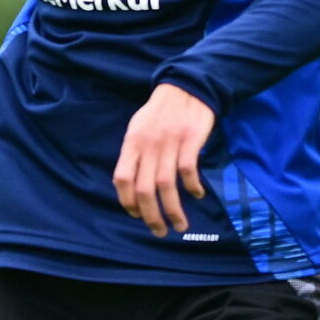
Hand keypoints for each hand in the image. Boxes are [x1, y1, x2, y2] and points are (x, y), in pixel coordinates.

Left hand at [113, 83, 216, 236]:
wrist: (186, 87)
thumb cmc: (159, 113)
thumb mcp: (138, 129)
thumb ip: (134, 155)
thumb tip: (130, 187)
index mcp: (132, 143)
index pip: (122, 179)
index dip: (127, 202)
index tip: (137, 216)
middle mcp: (148, 145)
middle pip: (144, 189)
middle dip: (151, 216)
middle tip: (159, 231)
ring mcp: (169, 142)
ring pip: (167, 185)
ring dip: (173, 210)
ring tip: (180, 225)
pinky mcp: (190, 140)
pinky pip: (188, 170)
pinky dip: (192, 187)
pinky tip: (196, 194)